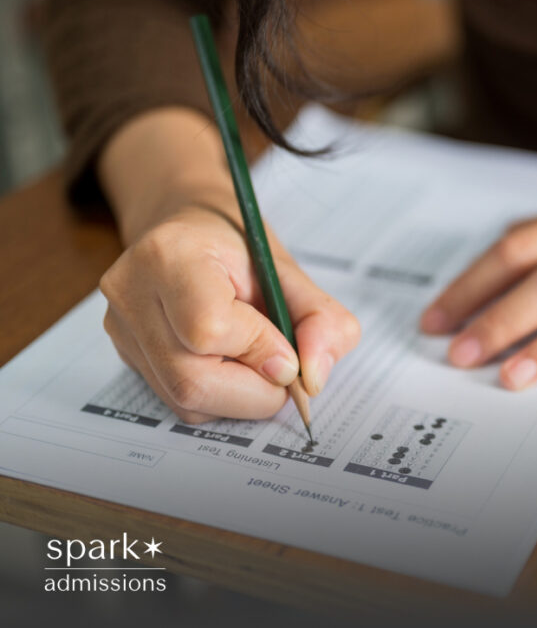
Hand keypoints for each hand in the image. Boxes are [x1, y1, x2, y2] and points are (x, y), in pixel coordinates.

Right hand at [100, 199, 359, 423]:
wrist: (189, 229)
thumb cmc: (239, 246)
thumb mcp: (290, 271)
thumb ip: (320, 320)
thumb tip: (312, 380)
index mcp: (171, 255)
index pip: (208, 329)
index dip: (259, 351)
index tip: (289, 352)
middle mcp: (132, 293)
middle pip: (191, 381)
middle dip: (255, 391)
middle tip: (283, 370)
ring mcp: (121, 328)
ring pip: (185, 401)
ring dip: (239, 397)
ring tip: (256, 359)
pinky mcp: (125, 354)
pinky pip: (178, 402)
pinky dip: (219, 396)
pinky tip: (230, 363)